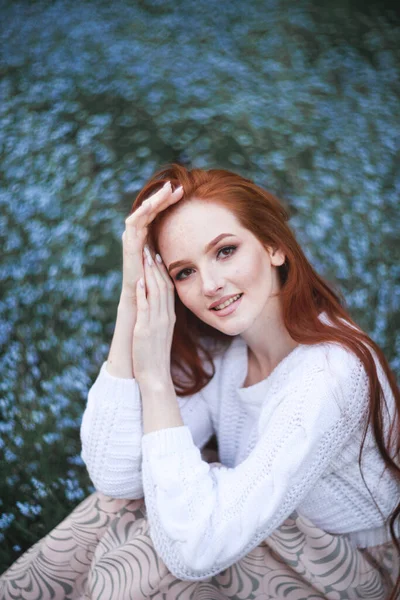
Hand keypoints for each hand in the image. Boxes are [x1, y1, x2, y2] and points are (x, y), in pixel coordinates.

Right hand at [121, 181, 183, 302]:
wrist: (140, 303)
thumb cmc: (155, 288)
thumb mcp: (168, 265)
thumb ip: (172, 252)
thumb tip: (191, 242)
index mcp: (148, 238)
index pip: (157, 214)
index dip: (167, 202)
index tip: (182, 193)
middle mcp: (138, 236)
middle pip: (149, 210)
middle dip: (161, 197)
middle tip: (175, 186)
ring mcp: (132, 240)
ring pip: (141, 213)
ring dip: (153, 201)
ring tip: (166, 190)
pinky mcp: (129, 247)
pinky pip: (133, 225)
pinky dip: (141, 213)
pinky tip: (151, 204)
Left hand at [132, 245, 175, 384]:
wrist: (156, 376)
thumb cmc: (155, 356)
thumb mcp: (160, 333)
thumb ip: (158, 317)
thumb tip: (154, 304)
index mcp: (169, 316)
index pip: (168, 288)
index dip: (163, 270)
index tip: (157, 255)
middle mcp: (165, 316)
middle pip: (163, 285)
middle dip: (156, 265)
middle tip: (151, 247)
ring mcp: (156, 322)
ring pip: (155, 292)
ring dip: (150, 273)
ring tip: (145, 257)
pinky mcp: (145, 329)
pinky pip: (145, 307)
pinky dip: (141, 292)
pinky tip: (138, 280)